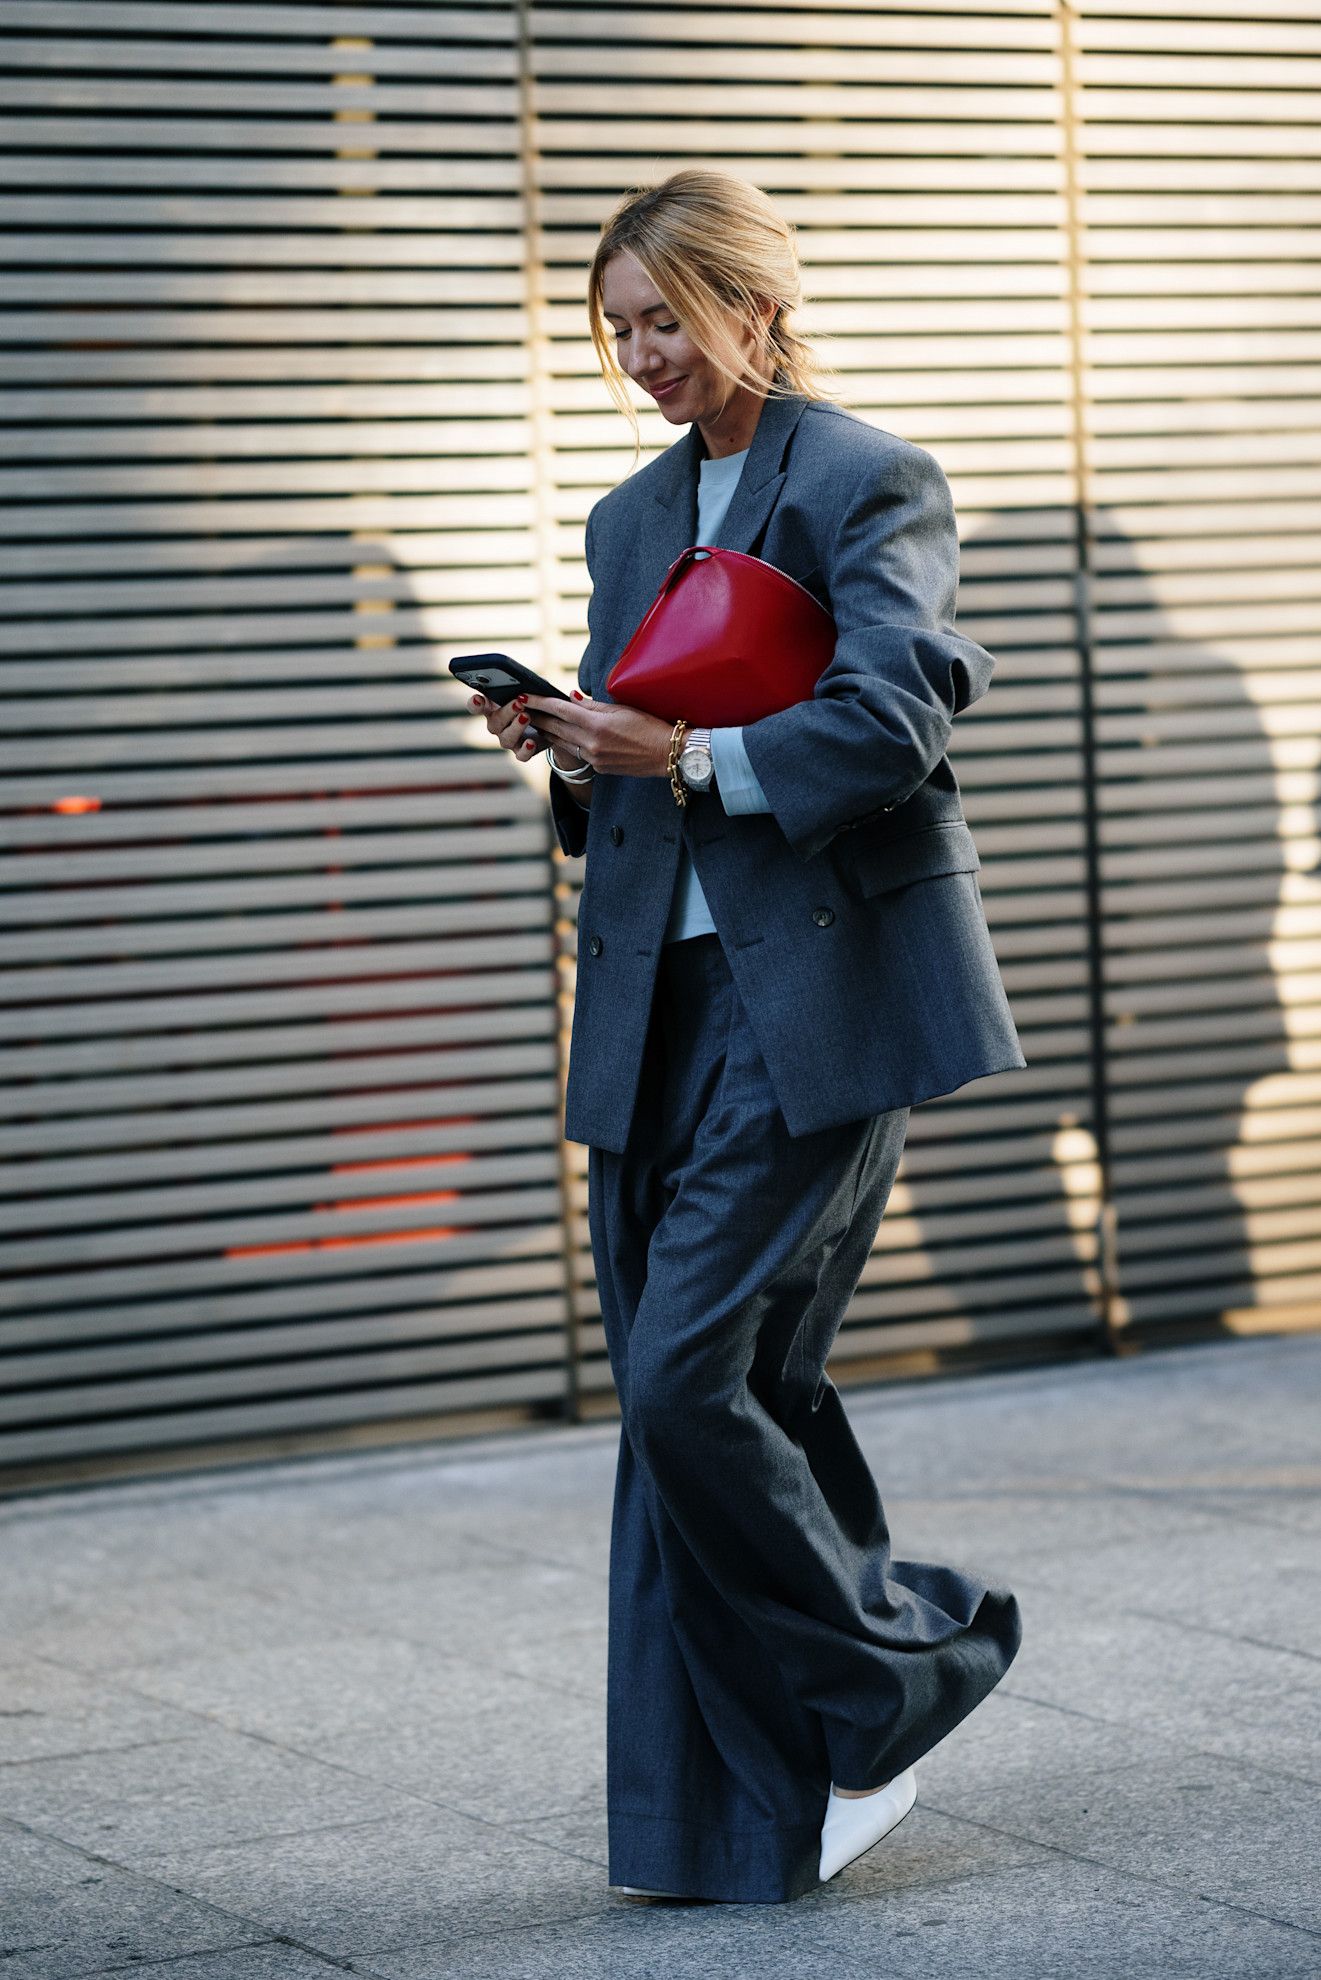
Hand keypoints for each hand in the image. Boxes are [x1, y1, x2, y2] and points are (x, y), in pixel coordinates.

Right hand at [467, 690, 549, 761]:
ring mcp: (508, 740)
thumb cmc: (532, 701)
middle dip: (507, 712)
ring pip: (506, 739)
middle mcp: (497, 726)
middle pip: (495, 722)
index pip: (476, 706)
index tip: (478, 699)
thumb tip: (528, 682)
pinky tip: (531, 742)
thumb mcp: (529, 689)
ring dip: (516, 728)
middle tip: (519, 703)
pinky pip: (521, 755)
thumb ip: (525, 684)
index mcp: (493, 708)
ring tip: (527, 716)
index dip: (475, 704)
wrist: (547, 723)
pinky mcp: (521, 752)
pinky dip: (525, 750)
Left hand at [518, 690, 675, 777]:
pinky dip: (568, 743)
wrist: (666, 755)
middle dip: (537, 717)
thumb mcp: (621, 709)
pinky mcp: (599, 768)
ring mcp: (593, 758)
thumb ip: (593, 706)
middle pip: (555, 728)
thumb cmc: (648, 726)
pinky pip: (578, 753)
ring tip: (534, 722)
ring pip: (562, 743)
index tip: (525, 696)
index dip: (540, 702)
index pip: (559, 710)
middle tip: (521, 708)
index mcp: (596, 725)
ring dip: (547, 732)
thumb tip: (571, 699)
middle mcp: (590, 743)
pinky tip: (561, 737)